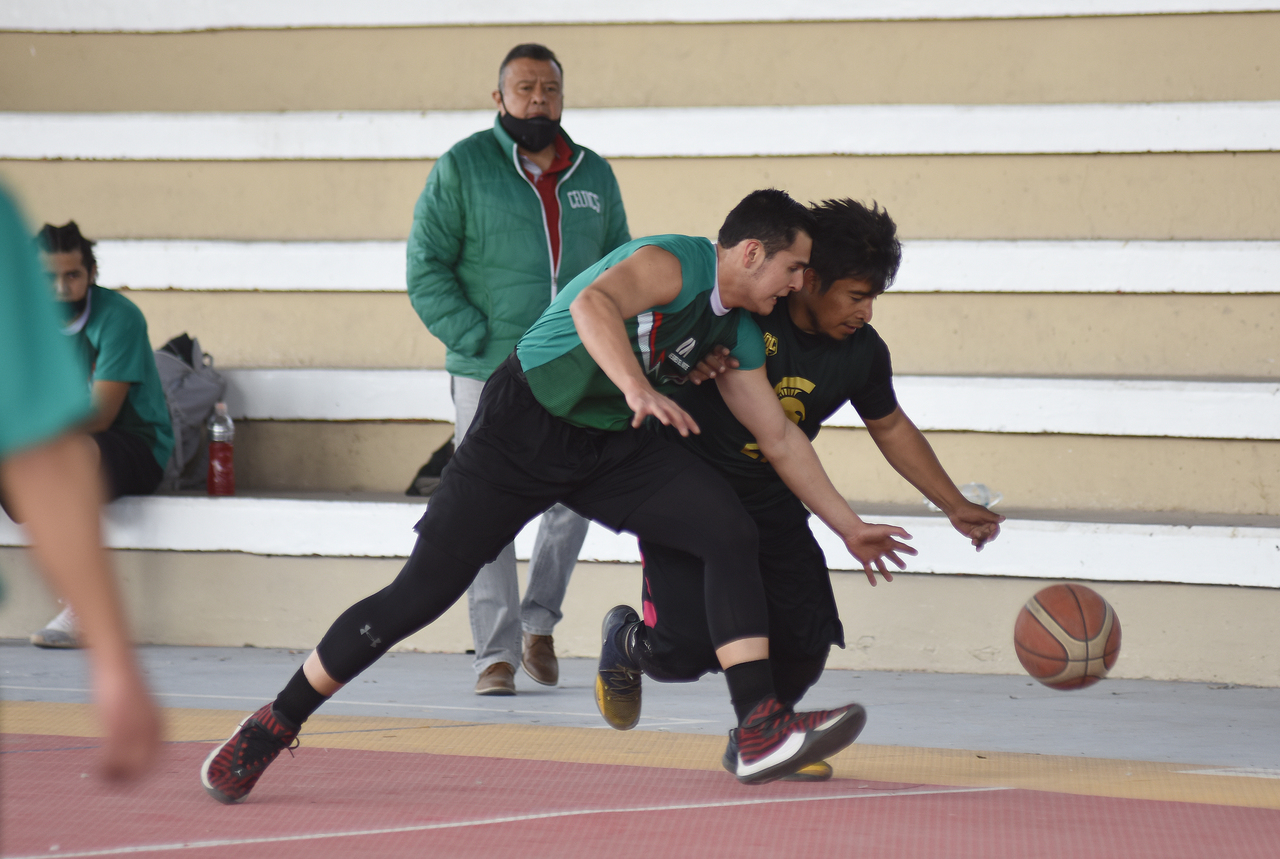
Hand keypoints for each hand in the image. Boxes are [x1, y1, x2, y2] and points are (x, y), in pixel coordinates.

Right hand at [94, 662, 162, 780]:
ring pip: (125, 767)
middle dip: (127, 781)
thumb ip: (142, 727)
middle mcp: (152, 730)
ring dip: (113, 777)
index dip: (141, 775)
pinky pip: (110, 758)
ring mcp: (134, 729)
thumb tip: (136, 747)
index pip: (157, 762)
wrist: (117, 664)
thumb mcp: (139, 710)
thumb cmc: (125, 687)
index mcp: (161, 726)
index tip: (127, 780)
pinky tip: (95, 770)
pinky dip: (102, 769)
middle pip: (143, 769)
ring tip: (102, 777)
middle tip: (112, 783)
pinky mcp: (116, 726)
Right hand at [624, 384, 700, 435]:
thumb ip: (674, 417)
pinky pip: (639, 412)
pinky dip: (638, 418)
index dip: (690, 422)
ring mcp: (652, 404)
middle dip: (680, 423)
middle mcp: (663, 404)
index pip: (683, 414)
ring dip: (662, 416)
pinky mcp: (641, 405)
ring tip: (666, 423)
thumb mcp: (666, 408)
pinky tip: (635, 425)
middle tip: (686, 434)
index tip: (697, 432)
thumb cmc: (654, 401)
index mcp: (670, 405)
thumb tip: (684, 427)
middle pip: (674, 413)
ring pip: (658, 410)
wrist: (638, 387)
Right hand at [686, 345, 739, 384]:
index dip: (722, 350)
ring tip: (714, 376)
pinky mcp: (692, 370)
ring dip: (706, 370)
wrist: (708, 370)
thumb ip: (731, 362)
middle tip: (723, 370)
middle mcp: (705, 355)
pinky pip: (691, 373)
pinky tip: (699, 382)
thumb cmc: (719, 363)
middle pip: (709, 357)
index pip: (718, 348)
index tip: (727, 352)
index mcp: (714, 351)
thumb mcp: (726, 362)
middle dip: (715, 363)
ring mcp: (697, 362)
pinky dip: (694, 377)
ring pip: (700, 364)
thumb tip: (736, 364)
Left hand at [843, 523, 915, 585]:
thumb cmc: (869, 529)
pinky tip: (874, 584)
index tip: (915, 552)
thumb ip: (898, 531)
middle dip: (898, 561)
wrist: (853, 532)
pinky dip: (871, 577)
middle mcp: (881, 549)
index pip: (900, 547)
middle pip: (892, 557)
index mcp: (887, 542)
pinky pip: (869, 570)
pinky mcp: (864, 559)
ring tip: (890, 579)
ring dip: (885, 573)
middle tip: (904, 566)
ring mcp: (873, 555)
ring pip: (881, 566)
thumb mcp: (886, 529)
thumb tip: (910, 537)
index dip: (908, 550)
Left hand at [948, 501, 1004, 550]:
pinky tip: (975, 546)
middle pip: (990, 536)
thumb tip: (1004, 518)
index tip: (990, 538)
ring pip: (983, 540)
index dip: (994, 534)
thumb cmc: (969, 509)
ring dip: (982, 544)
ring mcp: (980, 532)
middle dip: (987, 539)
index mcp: (990, 521)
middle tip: (984, 540)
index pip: (995, 529)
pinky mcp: (973, 535)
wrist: (956, 510)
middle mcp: (986, 527)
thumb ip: (992, 517)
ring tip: (978, 547)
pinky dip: (977, 545)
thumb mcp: (981, 513)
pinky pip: (977, 542)